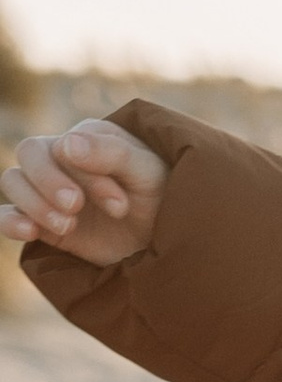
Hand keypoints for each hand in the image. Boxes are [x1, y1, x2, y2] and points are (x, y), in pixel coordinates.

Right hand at [4, 123, 167, 267]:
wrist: (165, 244)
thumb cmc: (162, 199)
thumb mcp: (147, 173)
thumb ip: (112, 153)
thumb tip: (66, 143)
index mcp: (89, 137)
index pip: (64, 145)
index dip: (84, 175)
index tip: (119, 206)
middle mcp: (63, 159)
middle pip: (29, 154)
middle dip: (49, 183)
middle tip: (77, 208)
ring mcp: (49, 191)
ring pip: (14, 181)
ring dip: (34, 204)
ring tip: (68, 227)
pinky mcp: (42, 222)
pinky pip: (7, 216)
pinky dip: (9, 221)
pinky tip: (29, 232)